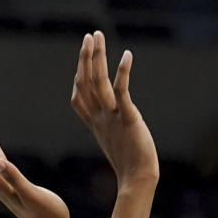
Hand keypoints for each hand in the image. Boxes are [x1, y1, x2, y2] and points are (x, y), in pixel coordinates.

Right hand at [70, 31, 158, 189]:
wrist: (138, 181)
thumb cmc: (131, 168)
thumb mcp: (116, 145)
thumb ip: (113, 131)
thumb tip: (117, 128)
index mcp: (96, 125)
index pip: (79, 98)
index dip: (78, 79)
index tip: (82, 61)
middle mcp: (100, 119)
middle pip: (86, 83)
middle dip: (86, 58)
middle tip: (89, 36)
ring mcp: (112, 118)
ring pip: (98, 83)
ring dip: (97, 57)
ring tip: (97, 36)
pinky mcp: (128, 119)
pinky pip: (121, 92)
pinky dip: (123, 73)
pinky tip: (126, 55)